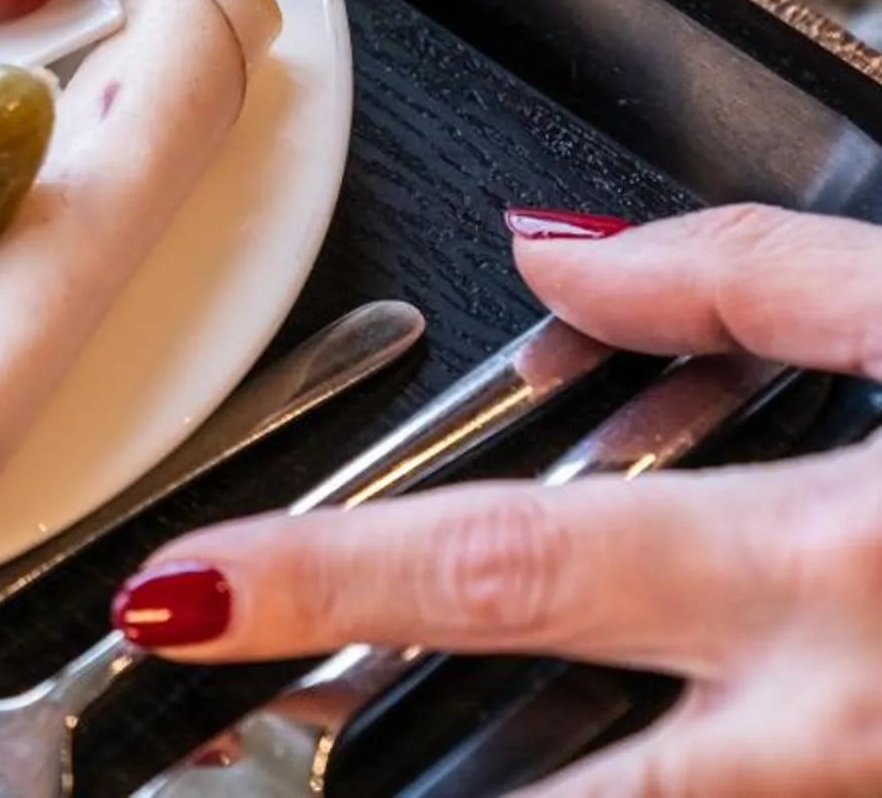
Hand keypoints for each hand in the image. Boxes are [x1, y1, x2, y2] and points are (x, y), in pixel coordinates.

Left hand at [111, 204, 881, 793]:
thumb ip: (747, 281)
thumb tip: (554, 251)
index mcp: (828, 560)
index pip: (506, 565)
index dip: (325, 579)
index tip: (182, 589)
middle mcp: (844, 724)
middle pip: (552, 777)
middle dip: (367, 748)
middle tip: (230, 712)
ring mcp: (877, 793)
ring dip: (499, 784)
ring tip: (366, 743)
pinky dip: (630, 777)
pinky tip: (554, 736)